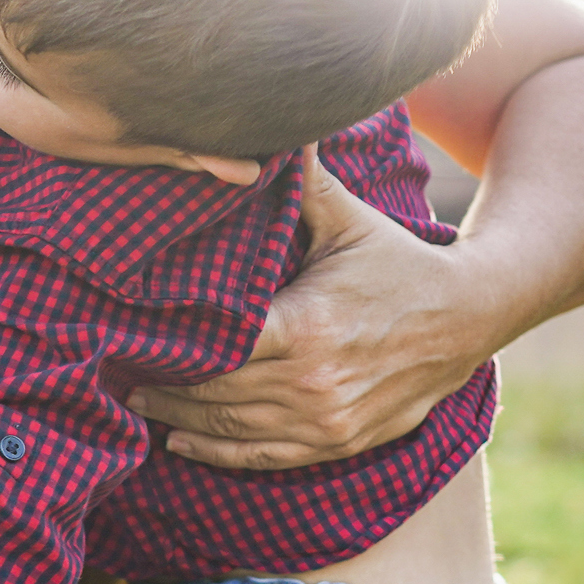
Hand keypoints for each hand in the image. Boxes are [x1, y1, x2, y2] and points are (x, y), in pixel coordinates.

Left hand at [131, 147, 500, 470]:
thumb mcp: (346, 219)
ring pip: (230, 431)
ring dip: (176, 420)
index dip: (167, 348)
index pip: (216, 348)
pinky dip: (217, 454)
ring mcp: (325, 421)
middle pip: (212, 394)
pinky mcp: (337, 444)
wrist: (468, 316)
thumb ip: (298, 183)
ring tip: (135, 400)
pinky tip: (178, 441)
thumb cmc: (397, 261)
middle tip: (115, 368)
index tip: (129, 335)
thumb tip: (262, 126)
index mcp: (306, 327)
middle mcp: (312, 382)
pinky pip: (263, 457)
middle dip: (160, 384)